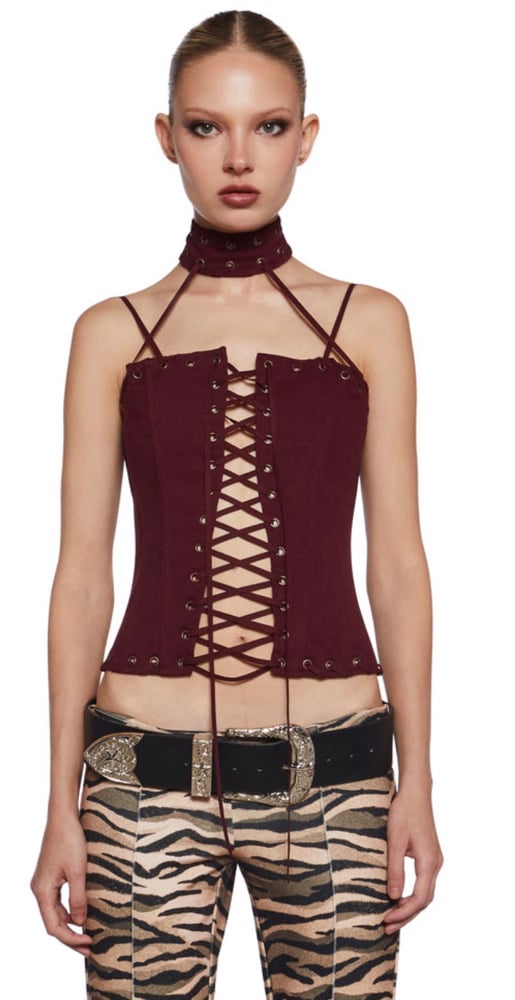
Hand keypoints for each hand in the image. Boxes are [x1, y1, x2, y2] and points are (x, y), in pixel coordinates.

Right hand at [31, 813, 92, 956]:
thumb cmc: (69, 841)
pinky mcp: (51, 877)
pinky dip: (69, 912)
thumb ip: (79, 898)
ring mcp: (44, 883)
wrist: (63, 817)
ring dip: (70, 925)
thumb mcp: (78, 871)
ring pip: (55, 913)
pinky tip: (82, 915)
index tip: (88, 944)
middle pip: (53, 922)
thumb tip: (81, 922)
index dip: (70, 939)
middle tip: (90, 947)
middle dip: (70, 937)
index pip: (53, 926)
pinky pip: (58, 902)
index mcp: (42, 891)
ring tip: (88, 935)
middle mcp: (39, 890)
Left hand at [384, 785, 442, 933]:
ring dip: (409, 907)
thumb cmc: (404, 812)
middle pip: (424, 900)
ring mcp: (434, 860)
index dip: (403, 913)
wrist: (416, 793)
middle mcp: (436, 864)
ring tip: (391, 918)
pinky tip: (399, 899)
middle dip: (406, 916)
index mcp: (429, 862)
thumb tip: (392, 896)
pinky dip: (412, 896)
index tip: (386, 920)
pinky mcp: (429, 856)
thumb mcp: (395, 840)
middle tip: (386, 927)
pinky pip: (423, 883)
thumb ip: (394, 869)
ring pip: (425, 893)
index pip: (419, 898)